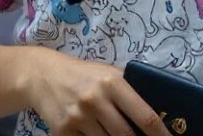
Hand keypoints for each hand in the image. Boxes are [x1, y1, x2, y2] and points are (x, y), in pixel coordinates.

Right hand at [24, 51, 170, 135]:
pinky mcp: (63, 131)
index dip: (161, 135)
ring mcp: (78, 117)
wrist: (41, 75)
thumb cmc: (83, 74)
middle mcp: (95, 99)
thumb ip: (129, 89)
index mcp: (112, 83)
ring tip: (116, 134)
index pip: (144, 116)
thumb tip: (159, 114)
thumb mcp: (107, 73)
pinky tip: (94, 134)